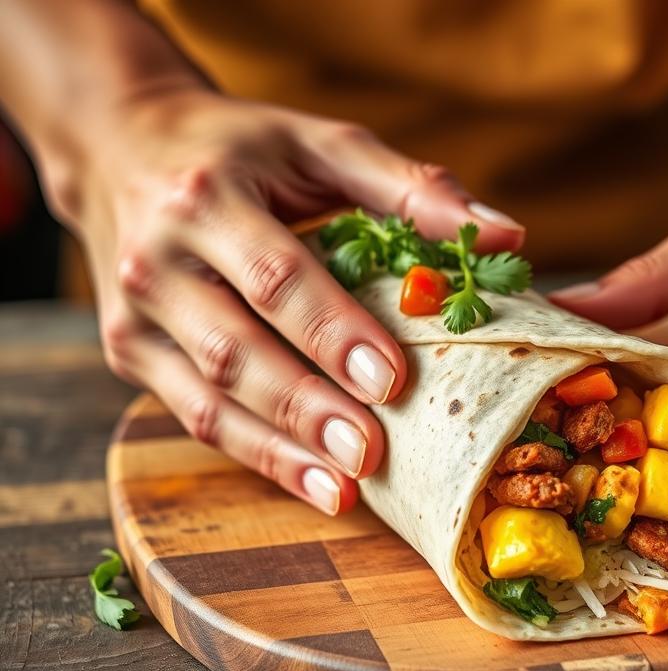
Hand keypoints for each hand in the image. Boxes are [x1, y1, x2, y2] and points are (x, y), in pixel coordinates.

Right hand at [58, 87, 523, 514]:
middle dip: (307, 408)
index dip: (334, 333)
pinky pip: (194, 414)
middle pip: (234, 350)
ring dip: (279, 450)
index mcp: (207, 198)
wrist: (120, 148)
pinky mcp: (130, 351)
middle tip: (371, 453)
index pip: (275, 278)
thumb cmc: (242, 150)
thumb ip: (409, 187)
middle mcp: (157, 260)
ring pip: (207, 399)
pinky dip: (256, 453)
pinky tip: (312, 481)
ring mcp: (135, 314)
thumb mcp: (320, 144)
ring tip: (345, 488)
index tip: (392, 380)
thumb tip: (506, 237)